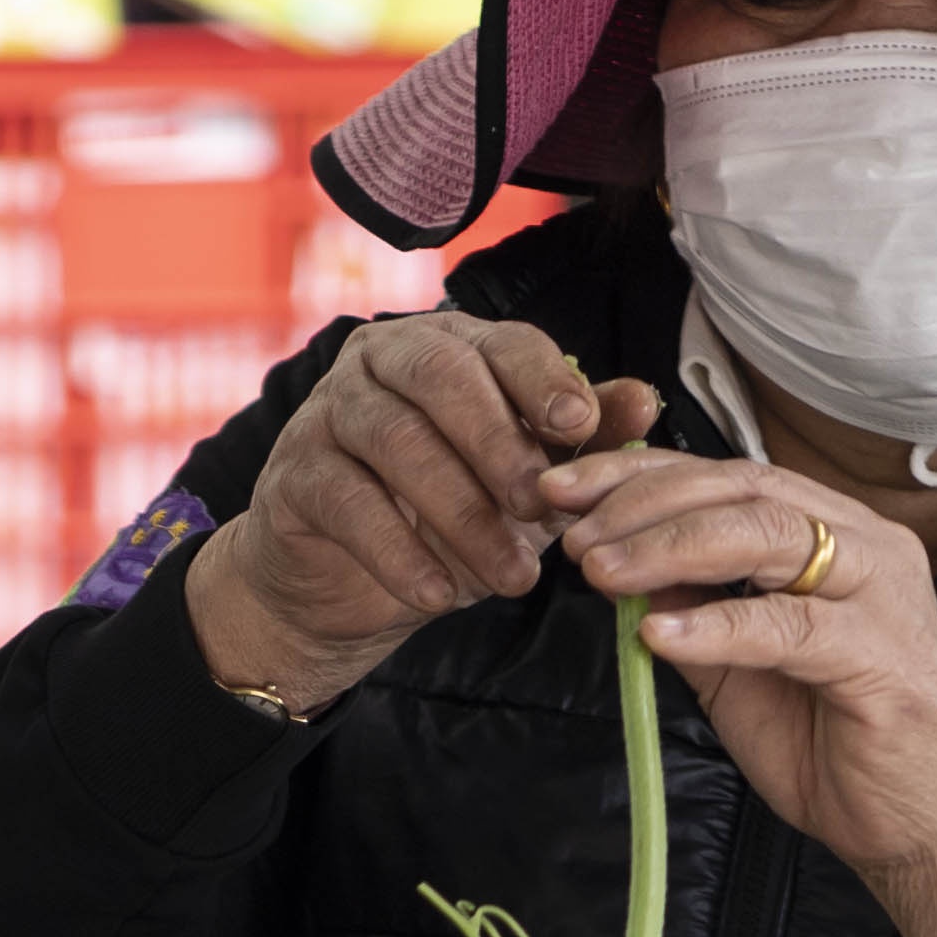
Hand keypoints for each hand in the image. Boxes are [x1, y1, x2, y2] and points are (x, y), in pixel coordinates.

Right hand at [187, 313, 663, 711]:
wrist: (343, 582)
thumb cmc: (445, 511)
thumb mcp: (524, 477)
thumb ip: (580, 439)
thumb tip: (645, 400)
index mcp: (450, 345)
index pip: (501, 342)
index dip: (541, 380)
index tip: (579, 427)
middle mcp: (382, 360)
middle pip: (440, 376)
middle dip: (496, 441)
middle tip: (536, 506)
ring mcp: (328, 410)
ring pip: (395, 439)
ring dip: (459, 512)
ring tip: (510, 577)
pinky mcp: (292, 473)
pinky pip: (347, 502)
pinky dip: (398, 552)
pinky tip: (438, 594)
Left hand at [540, 446, 936, 936]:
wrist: (919, 824)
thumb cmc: (833, 739)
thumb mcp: (735, 663)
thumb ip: (688, 606)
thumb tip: (615, 557)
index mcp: (835, 533)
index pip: (729, 476)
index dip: (640, 475)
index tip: (563, 491)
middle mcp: (866, 546)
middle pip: (743, 489)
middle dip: (643, 503)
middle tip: (573, 534)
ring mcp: (882, 597)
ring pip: (766, 537)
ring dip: (669, 548)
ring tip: (601, 573)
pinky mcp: (884, 659)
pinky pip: (790, 626)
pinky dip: (717, 626)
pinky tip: (657, 636)